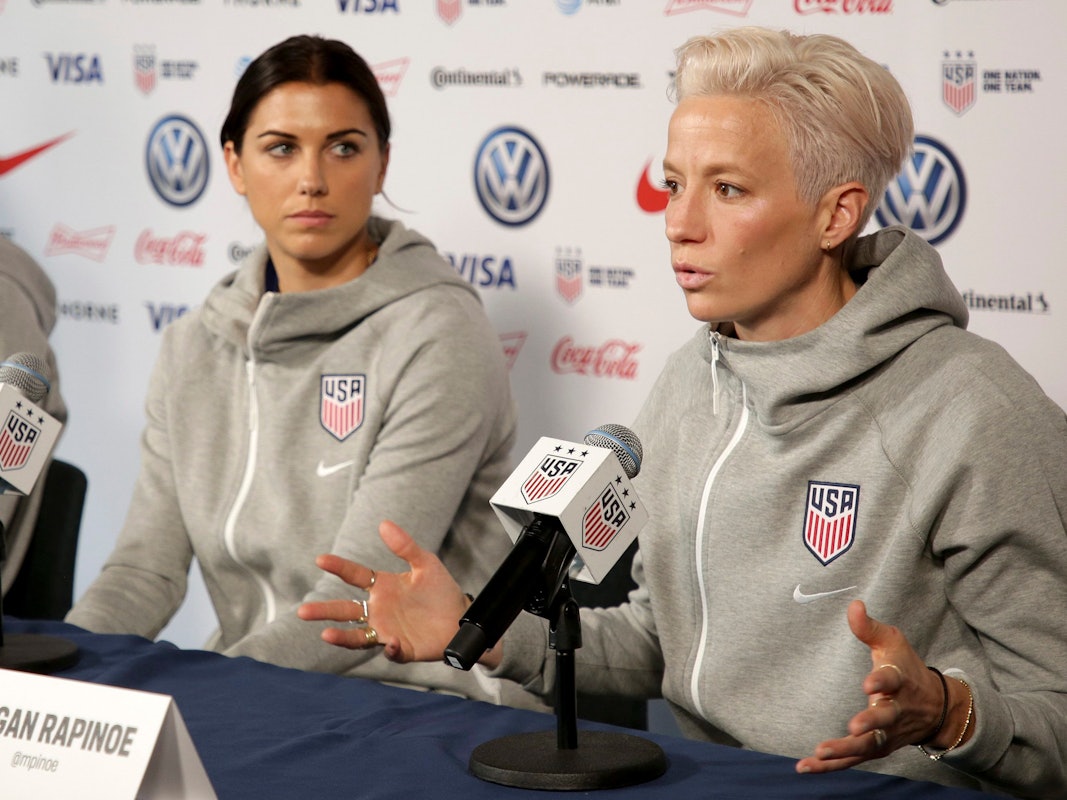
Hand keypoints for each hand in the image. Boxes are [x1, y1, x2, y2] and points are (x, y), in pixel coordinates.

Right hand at [297, 520, 469, 662]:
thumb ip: (405, 546)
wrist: (462, 619)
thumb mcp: (425, 564)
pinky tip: (391, 643)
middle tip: (303, 611)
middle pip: (346, 610)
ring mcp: (388, 631)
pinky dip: (390, 649)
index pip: (355, 576)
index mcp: (382, 587)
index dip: (339, 567)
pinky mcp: (403, 649)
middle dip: (324, 611)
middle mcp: (379, 610)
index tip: (321, 559)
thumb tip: (383, 523)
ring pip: (358, 636)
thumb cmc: (441, 591)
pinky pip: (392, 651)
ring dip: (342, 636)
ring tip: (325, 634)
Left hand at [796, 600, 945, 773]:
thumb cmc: (906, 667)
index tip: (868, 684)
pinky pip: (853, 759)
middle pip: (885, 718)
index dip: (881, 682)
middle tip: (854, 726)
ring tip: (821, 752)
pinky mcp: (877, 748)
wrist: (936, 706)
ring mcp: (887, 733)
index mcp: (899, 681)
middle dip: (870, 723)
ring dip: (845, 750)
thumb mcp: (892, 642)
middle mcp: (896, 710)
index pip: (891, 680)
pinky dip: (831, 765)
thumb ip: (869, 628)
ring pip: (868, 746)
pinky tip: (805, 766)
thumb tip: (853, 605)